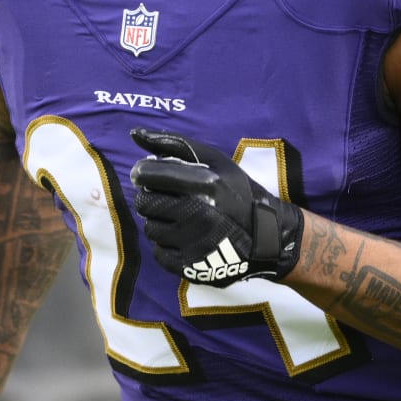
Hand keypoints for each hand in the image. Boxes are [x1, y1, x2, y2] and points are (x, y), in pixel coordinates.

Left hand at [128, 127, 303, 286]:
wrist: (264, 238)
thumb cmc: (236, 192)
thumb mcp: (214, 160)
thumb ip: (174, 144)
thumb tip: (135, 134)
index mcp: (204, 184)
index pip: (148, 175)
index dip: (142, 173)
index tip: (147, 175)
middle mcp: (196, 213)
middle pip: (144, 202)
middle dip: (150, 197)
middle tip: (165, 197)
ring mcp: (192, 242)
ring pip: (149, 228)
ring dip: (158, 221)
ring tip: (178, 217)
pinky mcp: (189, 265)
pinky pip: (157, 252)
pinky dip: (165, 244)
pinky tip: (183, 237)